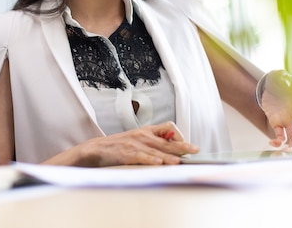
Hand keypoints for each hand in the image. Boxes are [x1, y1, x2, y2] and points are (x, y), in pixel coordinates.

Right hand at [67, 122, 198, 166]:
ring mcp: (134, 144)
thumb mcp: (136, 139)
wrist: (97, 149)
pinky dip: (150, 160)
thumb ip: (152, 142)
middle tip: (195, 150)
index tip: (186, 143)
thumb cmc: (118, 145)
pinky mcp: (126, 154)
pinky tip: (158, 164)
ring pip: (156, 150)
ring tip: (180, 161)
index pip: (167, 127)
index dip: (178, 135)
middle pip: (166, 141)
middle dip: (182, 146)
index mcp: (146, 131)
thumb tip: (171, 148)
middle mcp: (142, 135)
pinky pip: (141, 157)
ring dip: (169, 156)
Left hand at [259, 70, 291, 149]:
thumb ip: (283, 78)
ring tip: (283, 151)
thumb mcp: (282, 78)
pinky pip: (279, 135)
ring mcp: (287, 122)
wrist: (271, 85)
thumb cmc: (281, 82)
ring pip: (291, 139)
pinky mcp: (277, 123)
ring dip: (289, 146)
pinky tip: (272, 143)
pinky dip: (277, 141)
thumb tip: (282, 75)